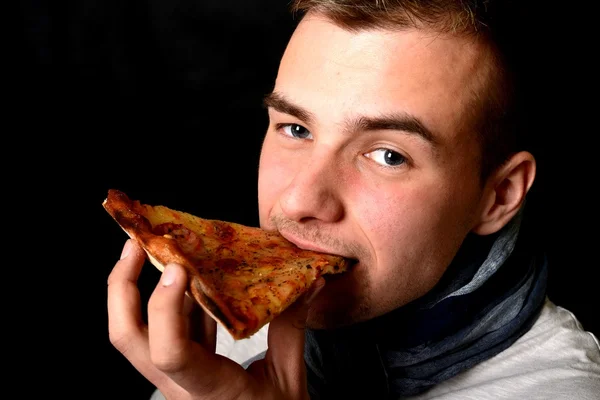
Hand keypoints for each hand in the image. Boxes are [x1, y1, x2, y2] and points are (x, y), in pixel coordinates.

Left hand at [107, 239, 323, 399]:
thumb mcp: (289, 378)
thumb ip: (292, 329)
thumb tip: (311, 283)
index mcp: (209, 390)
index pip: (171, 354)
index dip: (165, 307)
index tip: (178, 267)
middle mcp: (179, 386)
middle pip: (128, 339)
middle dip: (122, 289)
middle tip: (135, 246)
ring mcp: (174, 380)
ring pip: (139, 335)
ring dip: (142, 289)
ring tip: (158, 249)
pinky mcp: (181, 373)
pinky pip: (168, 333)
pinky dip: (175, 304)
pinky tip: (190, 279)